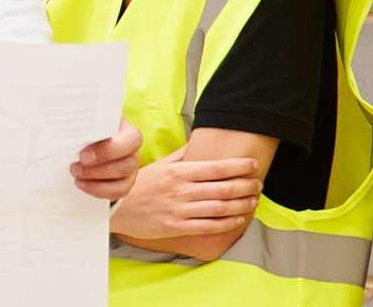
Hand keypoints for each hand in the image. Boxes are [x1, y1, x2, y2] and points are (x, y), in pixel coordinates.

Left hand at [69, 122, 140, 199]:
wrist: (85, 139)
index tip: (83, 156)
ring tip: (76, 175)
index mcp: (126, 129)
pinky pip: (119, 192)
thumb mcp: (83, 121)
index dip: (109, 151)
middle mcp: (132, 149)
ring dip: (97, 181)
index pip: (132, 139)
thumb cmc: (85, 126)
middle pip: (128, 163)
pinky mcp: (125, 181)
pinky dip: (99, 191)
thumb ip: (79, 124)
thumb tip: (60, 130)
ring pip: (124, 180)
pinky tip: (82, 184)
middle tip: (74, 168)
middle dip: (99, 169)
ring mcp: (131, 166)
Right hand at [109, 150, 263, 239]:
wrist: (114, 207)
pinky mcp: (176, 227)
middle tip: (258, 184)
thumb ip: (181, 156)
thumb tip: (198, 145)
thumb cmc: (138, 185)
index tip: (253, 165)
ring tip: (252, 201)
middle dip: (246, 186)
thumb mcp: (158, 165)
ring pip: (219, 208)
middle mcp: (181, 190)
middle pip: (223, 188)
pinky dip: (227, 223)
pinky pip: (208, 226)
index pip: (216, 168)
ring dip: (241, 204)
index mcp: (178, 172)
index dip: (239, 167)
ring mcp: (179, 210)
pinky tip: (237, 219)